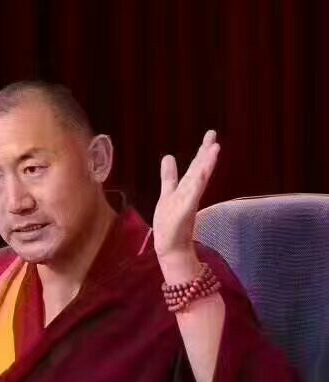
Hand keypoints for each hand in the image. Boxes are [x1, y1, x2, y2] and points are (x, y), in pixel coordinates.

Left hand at [153, 130, 219, 262]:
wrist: (171, 247)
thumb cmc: (170, 224)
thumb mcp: (167, 194)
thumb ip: (169, 176)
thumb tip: (169, 156)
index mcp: (185, 189)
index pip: (196, 167)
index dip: (202, 152)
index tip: (211, 135)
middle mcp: (189, 193)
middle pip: (199, 170)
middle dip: (206, 152)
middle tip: (212, 134)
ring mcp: (188, 202)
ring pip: (198, 179)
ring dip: (205, 164)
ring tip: (214, 148)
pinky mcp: (185, 212)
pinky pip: (192, 195)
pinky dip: (197, 183)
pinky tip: (202, 173)